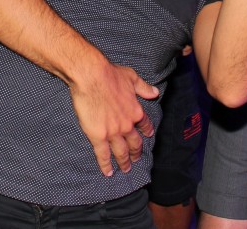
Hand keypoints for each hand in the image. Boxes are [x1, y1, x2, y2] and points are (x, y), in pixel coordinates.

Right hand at [68, 61, 158, 176]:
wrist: (91, 77)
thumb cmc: (110, 74)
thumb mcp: (131, 77)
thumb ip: (144, 87)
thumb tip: (155, 93)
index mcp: (135, 111)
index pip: (144, 125)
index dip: (146, 131)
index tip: (147, 136)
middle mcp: (127, 125)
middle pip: (134, 143)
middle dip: (136, 153)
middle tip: (136, 160)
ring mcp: (113, 133)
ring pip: (121, 152)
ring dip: (124, 162)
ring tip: (125, 169)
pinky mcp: (98, 137)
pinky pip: (103, 155)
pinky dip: (106, 165)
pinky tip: (108, 172)